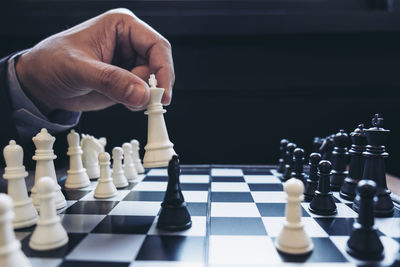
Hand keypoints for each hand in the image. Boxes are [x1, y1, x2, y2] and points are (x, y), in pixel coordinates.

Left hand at [15, 8, 174, 112]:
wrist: (40, 83)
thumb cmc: (52, 63)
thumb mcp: (79, 69)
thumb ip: (111, 81)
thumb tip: (143, 94)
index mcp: (121, 26)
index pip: (156, 45)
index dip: (164, 70)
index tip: (163, 94)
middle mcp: (129, 42)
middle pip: (159, 65)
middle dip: (155, 86)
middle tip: (146, 102)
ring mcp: (129, 62)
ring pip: (153, 81)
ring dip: (145, 96)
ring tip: (124, 100)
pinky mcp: (126, 80)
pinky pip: (144, 93)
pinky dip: (139, 102)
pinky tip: (124, 103)